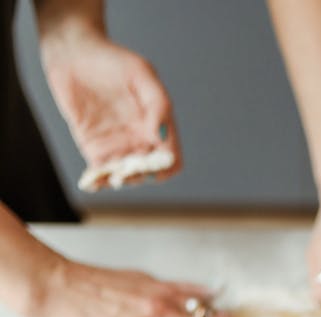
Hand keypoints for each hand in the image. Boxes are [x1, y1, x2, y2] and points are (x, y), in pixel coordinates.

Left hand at [41, 26, 180, 185]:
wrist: (73, 53)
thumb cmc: (111, 59)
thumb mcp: (141, 74)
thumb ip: (158, 104)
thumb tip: (162, 137)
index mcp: (157, 125)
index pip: (170, 159)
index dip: (165, 166)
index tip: (153, 162)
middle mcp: (140, 139)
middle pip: (148, 173)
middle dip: (140, 176)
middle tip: (126, 171)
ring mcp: (117, 146)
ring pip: (125, 177)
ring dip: (119, 180)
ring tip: (110, 175)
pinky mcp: (93, 148)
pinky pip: (99, 173)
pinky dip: (97, 181)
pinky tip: (92, 182)